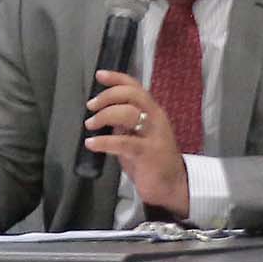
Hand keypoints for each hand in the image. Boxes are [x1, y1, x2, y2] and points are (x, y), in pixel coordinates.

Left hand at [82, 72, 189, 219]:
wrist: (172, 186)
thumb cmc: (151, 162)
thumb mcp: (136, 137)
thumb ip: (124, 125)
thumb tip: (103, 114)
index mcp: (153, 112)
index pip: (136, 88)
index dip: (117, 79)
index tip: (100, 75)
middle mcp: (156, 119)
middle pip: (132, 95)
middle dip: (107, 96)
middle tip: (91, 107)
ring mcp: (154, 135)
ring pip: (128, 113)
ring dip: (104, 116)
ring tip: (90, 126)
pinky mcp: (148, 153)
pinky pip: (123, 142)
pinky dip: (103, 141)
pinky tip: (91, 144)